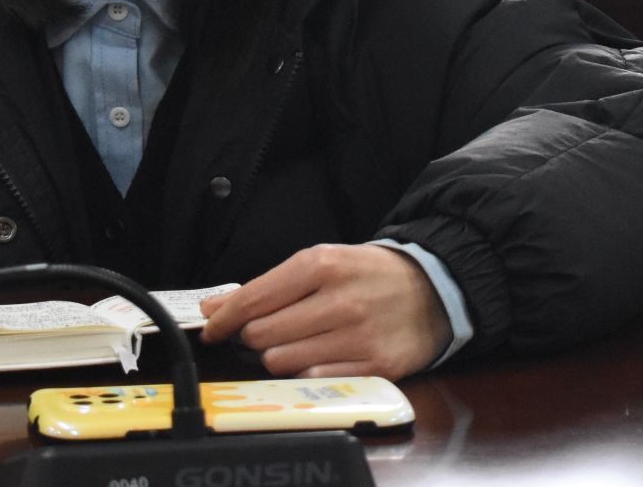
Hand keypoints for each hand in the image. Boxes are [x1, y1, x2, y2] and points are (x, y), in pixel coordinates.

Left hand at [198, 242, 450, 378]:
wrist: (431, 290)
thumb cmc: (367, 276)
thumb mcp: (322, 262)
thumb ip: (270, 285)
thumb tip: (215, 308)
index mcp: (322, 264)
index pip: (254, 299)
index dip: (223, 318)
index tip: (211, 327)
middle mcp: (339, 300)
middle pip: (262, 334)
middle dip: (251, 336)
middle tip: (262, 331)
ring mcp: (358, 336)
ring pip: (282, 361)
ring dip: (278, 356)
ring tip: (296, 342)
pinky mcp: (375, 367)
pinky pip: (313, 379)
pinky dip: (305, 372)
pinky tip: (316, 357)